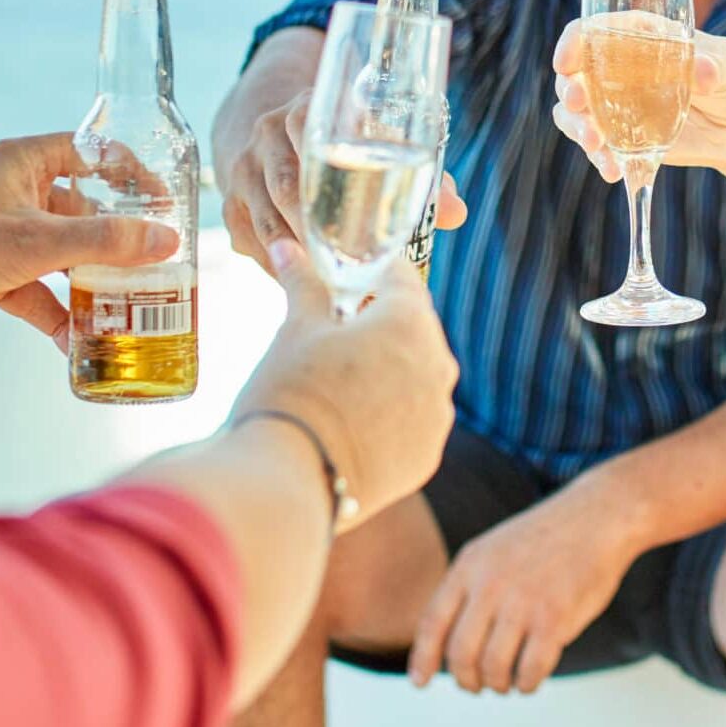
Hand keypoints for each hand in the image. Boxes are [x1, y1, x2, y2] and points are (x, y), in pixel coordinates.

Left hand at [0, 133, 177, 350]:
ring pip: (61, 255)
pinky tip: (76, 341)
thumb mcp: (36, 241)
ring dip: (89, 284)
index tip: (165, 204)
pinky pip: (34, 290)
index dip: (131, 174)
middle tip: (157, 267)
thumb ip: (104, 240)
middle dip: (117, 242)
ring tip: (127, 310)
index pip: (92, 154)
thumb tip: (165, 239)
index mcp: (25, 163)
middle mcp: (15, 192)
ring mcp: (1, 234)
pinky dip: (54, 312)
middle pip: (82, 211)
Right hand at [221, 86, 466, 274]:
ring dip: (299, 257)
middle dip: (319, 231)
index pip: (318, 140)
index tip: (365, 217)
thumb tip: (456, 212)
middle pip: (288, 188)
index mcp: (304, 111)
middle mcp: (266, 135)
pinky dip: (280, 268)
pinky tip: (306, 287)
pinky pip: (253, 244)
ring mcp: (243, 170)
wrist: (269, 132)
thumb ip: (419, 175)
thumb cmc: (337, 143)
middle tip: (354, 266)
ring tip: (334, 286)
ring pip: (267, 222)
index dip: (341, 178)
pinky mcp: (231, 205)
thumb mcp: (373, 141)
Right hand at [229, 239, 457, 519]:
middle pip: (413, 328)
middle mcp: (438, 366)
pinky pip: (413, 422)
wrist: (288, 480)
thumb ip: (301, 283)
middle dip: (379, 324)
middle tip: (336, 330)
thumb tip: (287, 247)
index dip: (372, 272)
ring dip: (388, 371)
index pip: (401, 277)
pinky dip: (390, 416)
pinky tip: (350, 422)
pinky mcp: (427, 458)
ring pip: (416, 377)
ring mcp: (437, 417)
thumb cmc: (290, 391)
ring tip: (340, 381)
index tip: (348, 277)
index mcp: (410, 321)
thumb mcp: (295, 329)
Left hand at [407, 489, 634, 693]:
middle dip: (466, 680)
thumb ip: (468, 589)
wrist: (595, 518)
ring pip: (493, 668)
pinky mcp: (554, 619)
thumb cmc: (543, 542)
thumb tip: (443, 643)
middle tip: (477, 685)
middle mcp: (490, 584)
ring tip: (506, 682)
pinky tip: (530, 680)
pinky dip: (527, 684)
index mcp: (469, 565)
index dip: (423, 658)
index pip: (433, 622)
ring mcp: (522, 601)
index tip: (419, 682)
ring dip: (498, 685)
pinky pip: (530, 670)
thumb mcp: (492, 551)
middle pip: (460, 653)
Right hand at [551, 22, 725, 181]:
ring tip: (595, 146)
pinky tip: (613, 171)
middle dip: (570, 91)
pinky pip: (598, 146)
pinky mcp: (624, 138)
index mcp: (637, 37)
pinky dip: (600, 158)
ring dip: (578, 128)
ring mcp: (617, 106)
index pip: (593, 31)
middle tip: (579, 105)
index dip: (573, 43)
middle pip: (576, 75)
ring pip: (577, 113)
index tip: (565, 61)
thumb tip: (703, 70)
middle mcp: (618, 69)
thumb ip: (714, 64)